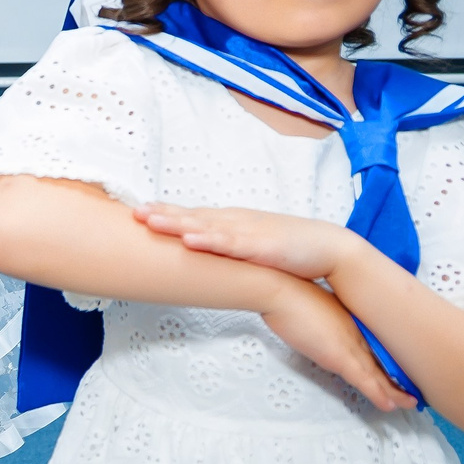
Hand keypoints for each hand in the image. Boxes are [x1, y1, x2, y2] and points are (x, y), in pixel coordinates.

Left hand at [133, 203, 362, 281]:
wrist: (331, 249)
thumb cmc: (293, 250)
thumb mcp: (255, 248)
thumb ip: (231, 249)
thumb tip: (207, 253)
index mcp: (234, 223)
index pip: (193, 216)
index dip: (166, 212)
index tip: (139, 211)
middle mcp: (237, 223)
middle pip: (192, 217)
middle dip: (162, 213)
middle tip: (132, 212)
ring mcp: (248, 233)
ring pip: (205, 227)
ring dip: (176, 223)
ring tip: (149, 220)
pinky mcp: (262, 248)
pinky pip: (230, 245)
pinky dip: (208, 242)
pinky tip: (189, 240)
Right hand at [257, 274, 405, 411]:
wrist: (280, 288)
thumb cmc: (288, 292)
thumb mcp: (308, 303)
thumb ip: (318, 316)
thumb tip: (313, 320)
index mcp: (349, 319)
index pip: (371, 345)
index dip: (383, 359)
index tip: (392, 370)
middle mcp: (355, 332)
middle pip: (380, 360)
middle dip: (395, 377)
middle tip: (409, 392)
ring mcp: (350, 344)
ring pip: (377, 374)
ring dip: (393, 390)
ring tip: (408, 402)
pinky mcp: (340, 357)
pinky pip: (365, 381)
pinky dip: (378, 394)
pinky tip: (390, 404)